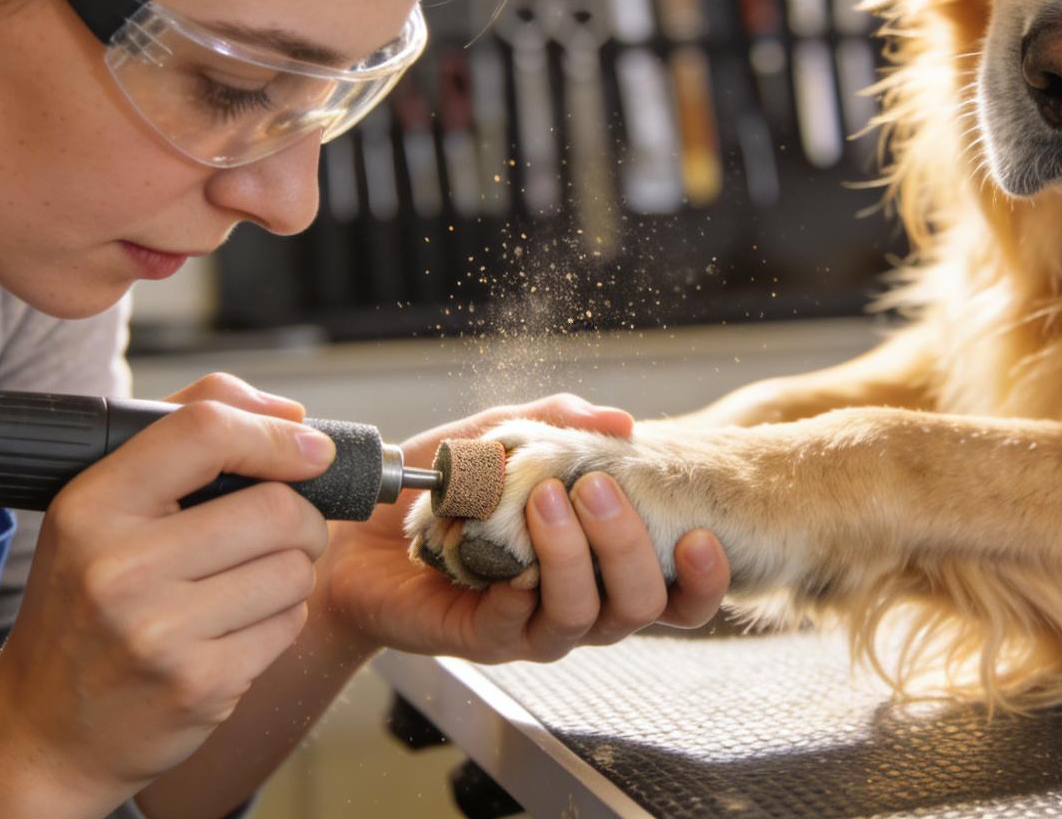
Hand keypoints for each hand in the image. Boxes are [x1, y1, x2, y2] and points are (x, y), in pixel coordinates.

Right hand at [0, 374, 327, 804]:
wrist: (42, 733)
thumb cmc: (81, 608)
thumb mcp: (100, 511)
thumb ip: (185, 439)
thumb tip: (293, 414)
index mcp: (90, 506)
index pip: (205, 432)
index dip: (275, 434)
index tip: (310, 450)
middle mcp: (118, 568)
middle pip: (275, 508)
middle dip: (302, 517)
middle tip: (282, 532)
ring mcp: (159, 632)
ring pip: (294, 569)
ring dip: (291, 572)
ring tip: (244, 584)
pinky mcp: (200, 684)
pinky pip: (290, 624)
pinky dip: (280, 621)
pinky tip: (233, 630)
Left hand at [312, 394, 730, 663]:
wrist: (355, 525)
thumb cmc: (440, 485)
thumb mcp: (501, 434)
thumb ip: (560, 422)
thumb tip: (622, 421)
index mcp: (601, 560)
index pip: (679, 590)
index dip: (705, 577)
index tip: (699, 535)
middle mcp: (581, 601)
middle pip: (643, 603)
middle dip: (628, 543)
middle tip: (594, 489)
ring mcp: (535, 625)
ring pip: (587, 617)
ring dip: (574, 556)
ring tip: (545, 500)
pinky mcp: (486, 639)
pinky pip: (522, 627)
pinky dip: (523, 587)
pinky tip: (509, 554)